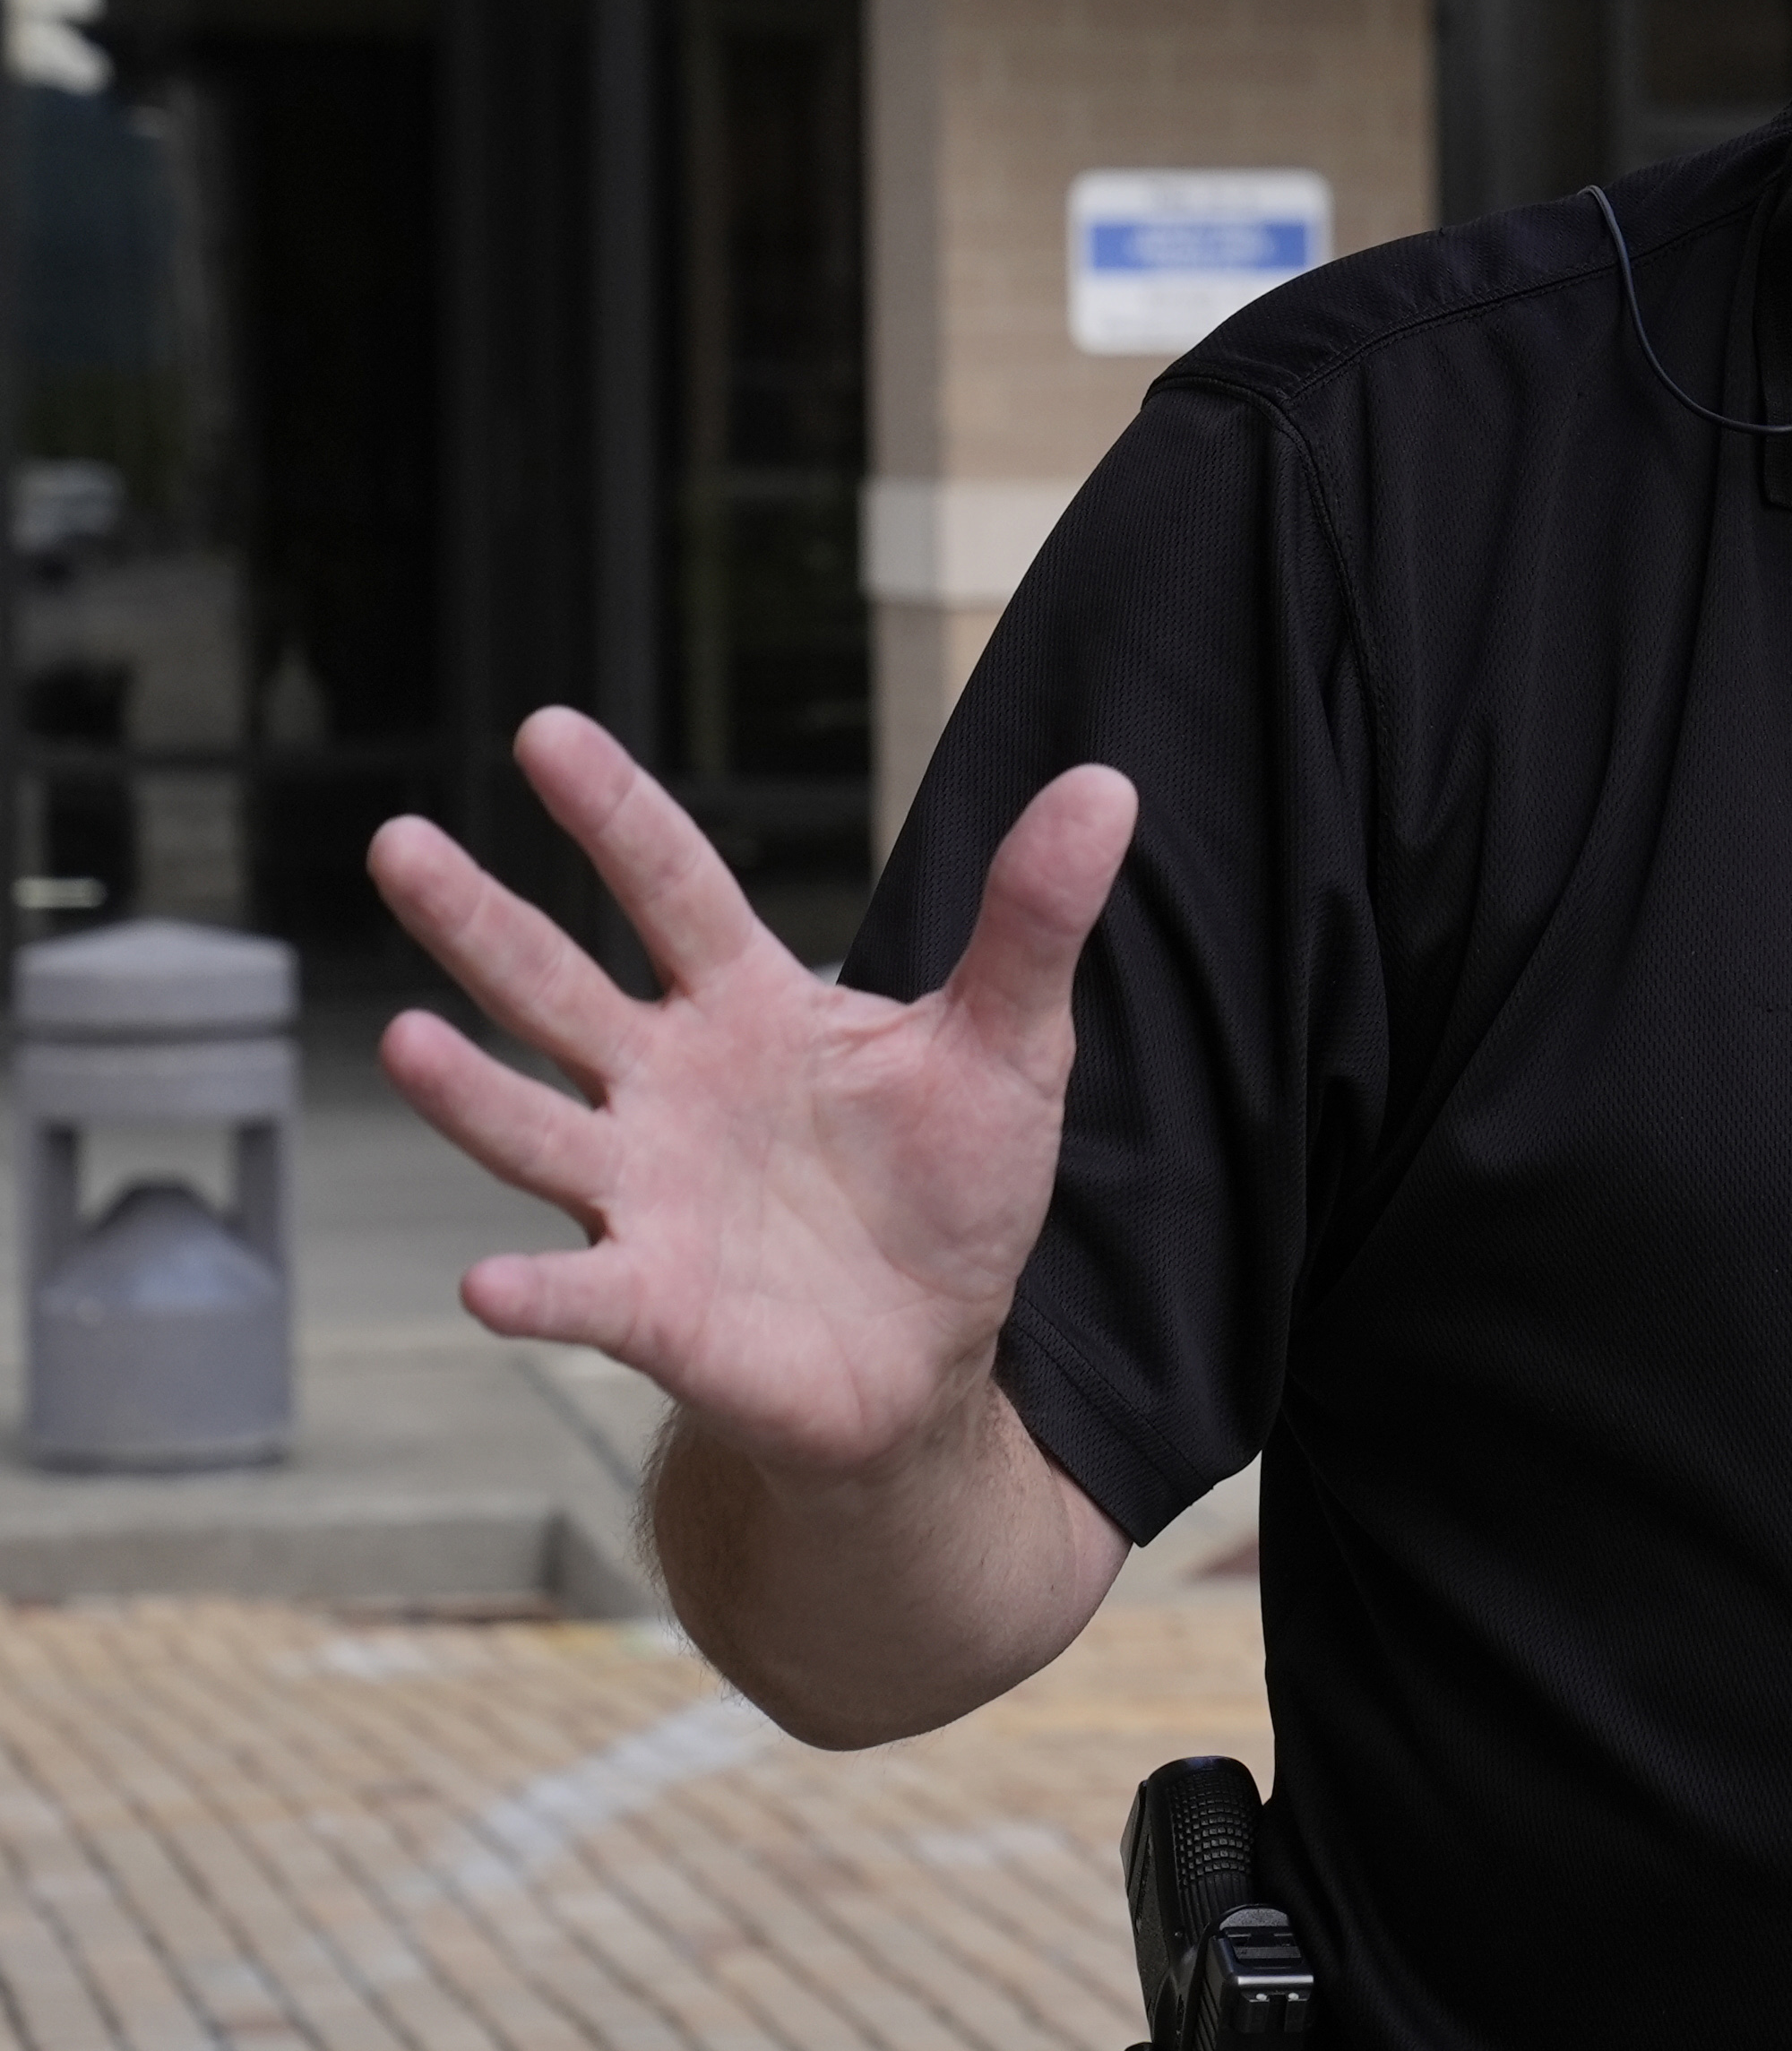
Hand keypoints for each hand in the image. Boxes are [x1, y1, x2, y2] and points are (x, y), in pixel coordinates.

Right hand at [366, 707, 1136, 1485]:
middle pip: (556, 988)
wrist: (931, 1351)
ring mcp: (645, 1194)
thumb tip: (1106, 786)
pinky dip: (538, 1294)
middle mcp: (668, 1085)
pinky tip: (487, 1286)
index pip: (672, 886)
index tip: (545, 730)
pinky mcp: (655, 1305)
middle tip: (396, 841)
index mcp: (748, 1005)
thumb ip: (1035, 920)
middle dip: (478, 919)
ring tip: (402, 1038)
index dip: (614, 811)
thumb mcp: (1012, 1043)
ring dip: (468, 1093)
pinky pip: (582, 1295)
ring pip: (536, 1129)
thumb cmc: (950, 1186)